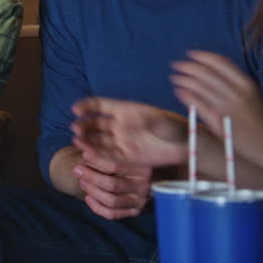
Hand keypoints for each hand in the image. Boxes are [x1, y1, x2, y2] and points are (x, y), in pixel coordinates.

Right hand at [71, 98, 188, 168]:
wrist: (186, 147)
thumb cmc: (175, 128)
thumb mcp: (160, 121)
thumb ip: (143, 121)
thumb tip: (125, 120)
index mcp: (126, 110)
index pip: (100, 105)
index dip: (87, 106)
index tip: (76, 110)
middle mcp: (120, 125)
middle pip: (96, 124)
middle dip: (84, 126)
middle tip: (76, 130)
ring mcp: (123, 141)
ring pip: (100, 141)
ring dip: (87, 141)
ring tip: (78, 142)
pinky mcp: (127, 158)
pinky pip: (109, 156)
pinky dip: (98, 156)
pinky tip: (88, 155)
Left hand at [73, 151, 153, 219]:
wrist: (160, 180)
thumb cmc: (138, 163)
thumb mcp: (132, 153)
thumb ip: (111, 150)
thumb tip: (84, 144)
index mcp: (144, 169)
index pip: (116, 166)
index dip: (97, 161)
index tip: (84, 155)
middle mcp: (144, 186)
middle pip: (112, 184)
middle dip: (91, 177)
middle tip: (77, 169)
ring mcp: (140, 201)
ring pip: (111, 200)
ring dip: (92, 191)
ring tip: (82, 181)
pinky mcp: (135, 211)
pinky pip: (112, 214)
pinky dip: (97, 208)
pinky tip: (88, 198)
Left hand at [171, 51, 262, 169]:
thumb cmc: (262, 121)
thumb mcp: (252, 97)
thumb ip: (235, 86)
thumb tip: (213, 76)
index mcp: (246, 83)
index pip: (221, 63)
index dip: (204, 56)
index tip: (191, 53)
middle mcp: (237, 92)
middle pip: (208, 73)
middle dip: (190, 67)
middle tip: (177, 65)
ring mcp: (229, 107)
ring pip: (202, 87)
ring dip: (185, 79)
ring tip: (175, 77)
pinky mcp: (221, 122)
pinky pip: (200, 105)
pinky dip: (188, 96)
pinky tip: (180, 91)